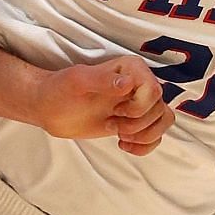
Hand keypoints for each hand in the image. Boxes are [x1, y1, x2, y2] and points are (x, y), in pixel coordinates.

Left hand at [25, 56, 175, 156]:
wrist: (50, 108)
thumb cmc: (59, 90)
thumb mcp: (77, 81)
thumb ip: (102, 80)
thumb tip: (128, 83)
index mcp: (130, 68)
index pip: (154, 90)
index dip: (138, 107)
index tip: (115, 110)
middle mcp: (139, 83)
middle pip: (160, 108)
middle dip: (137, 124)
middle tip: (112, 124)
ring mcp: (138, 103)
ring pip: (164, 120)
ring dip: (144, 135)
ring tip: (120, 135)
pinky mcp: (134, 121)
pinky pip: (157, 134)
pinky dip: (146, 145)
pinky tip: (124, 146)